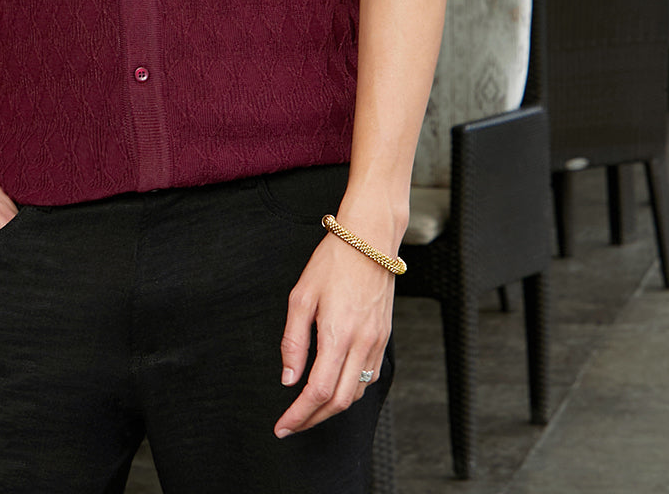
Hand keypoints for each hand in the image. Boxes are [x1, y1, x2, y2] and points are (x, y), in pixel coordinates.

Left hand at [274, 230, 393, 436]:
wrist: (369, 240)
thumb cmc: (333, 262)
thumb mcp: (301, 296)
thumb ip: (294, 341)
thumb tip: (289, 379)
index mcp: (338, 335)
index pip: (318, 392)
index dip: (299, 415)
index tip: (283, 426)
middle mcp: (362, 345)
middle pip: (339, 402)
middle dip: (313, 419)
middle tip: (292, 424)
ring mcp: (377, 343)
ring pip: (357, 394)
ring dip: (332, 409)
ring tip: (309, 409)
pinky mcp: (384, 338)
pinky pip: (369, 378)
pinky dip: (351, 391)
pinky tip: (335, 386)